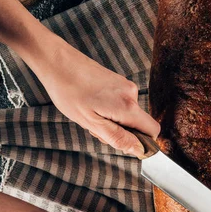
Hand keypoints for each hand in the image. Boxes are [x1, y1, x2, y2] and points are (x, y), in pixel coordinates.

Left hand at [32, 36, 159, 156]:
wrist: (57, 61)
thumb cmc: (69, 92)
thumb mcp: (91, 122)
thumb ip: (118, 138)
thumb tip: (139, 150)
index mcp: (128, 106)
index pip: (153, 130)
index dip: (143, 142)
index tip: (122, 143)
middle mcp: (132, 94)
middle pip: (139, 124)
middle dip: (121, 132)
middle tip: (95, 126)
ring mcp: (126, 86)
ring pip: (128, 115)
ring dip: (112, 121)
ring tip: (89, 113)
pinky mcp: (118, 81)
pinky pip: (121, 104)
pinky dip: (109, 110)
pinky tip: (90, 104)